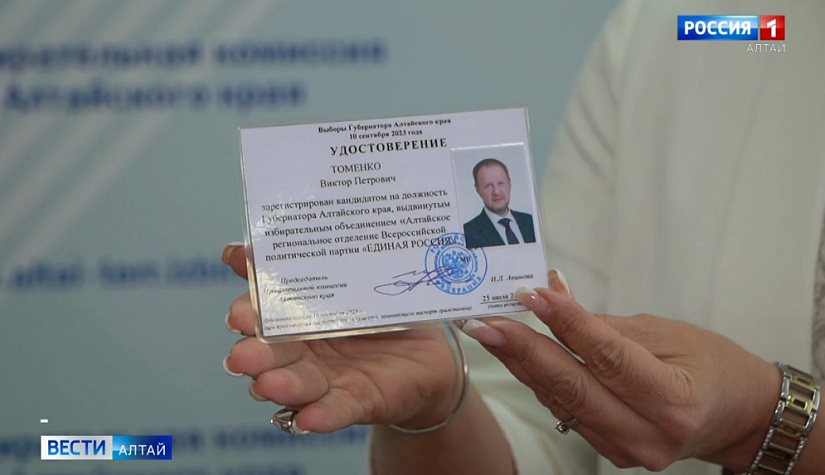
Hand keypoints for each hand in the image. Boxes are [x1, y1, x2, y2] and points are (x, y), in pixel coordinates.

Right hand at [220, 244, 461, 432]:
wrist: (428, 353)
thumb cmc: (383, 310)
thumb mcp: (355, 277)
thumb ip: (308, 262)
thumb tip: (248, 247)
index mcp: (296, 318)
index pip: (262, 315)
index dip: (247, 314)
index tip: (238, 312)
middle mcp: (303, 353)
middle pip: (270, 354)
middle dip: (254, 354)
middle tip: (242, 353)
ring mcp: (328, 380)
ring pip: (297, 385)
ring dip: (281, 385)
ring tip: (268, 383)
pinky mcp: (357, 402)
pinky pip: (336, 411)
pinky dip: (322, 415)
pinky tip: (309, 418)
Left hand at [473, 271, 779, 471]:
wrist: (735, 416)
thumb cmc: (709, 364)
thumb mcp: (667, 333)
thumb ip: (604, 322)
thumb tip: (551, 292)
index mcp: (674, 401)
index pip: (609, 357)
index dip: (567, 324)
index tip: (531, 294)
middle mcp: (649, 434)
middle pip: (573, 386)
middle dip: (521, 350)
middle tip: (483, 321)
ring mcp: (626, 449)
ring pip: (561, 400)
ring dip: (520, 363)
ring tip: (486, 331)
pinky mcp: (610, 451)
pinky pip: (565, 410)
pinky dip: (540, 379)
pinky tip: (515, 353)